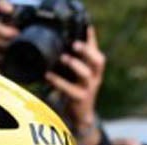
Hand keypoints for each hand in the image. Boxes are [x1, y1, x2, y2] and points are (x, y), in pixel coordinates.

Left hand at [47, 26, 105, 144]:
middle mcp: (95, 77)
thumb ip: (75, 60)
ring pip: (86, 75)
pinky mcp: (80, 99)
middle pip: (98, 61)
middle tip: (75, 44)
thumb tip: (63, 44)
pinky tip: (48, 75)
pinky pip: (69, 89)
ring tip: (63, 58)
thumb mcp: (78, 74)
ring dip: (75, 65)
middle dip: (88, 51)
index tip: (87, 27)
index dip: (92, 40)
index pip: (96, 51)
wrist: (81, 116)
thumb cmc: (77, 90)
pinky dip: (58, 81)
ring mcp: (89, 89)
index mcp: (95, 70)